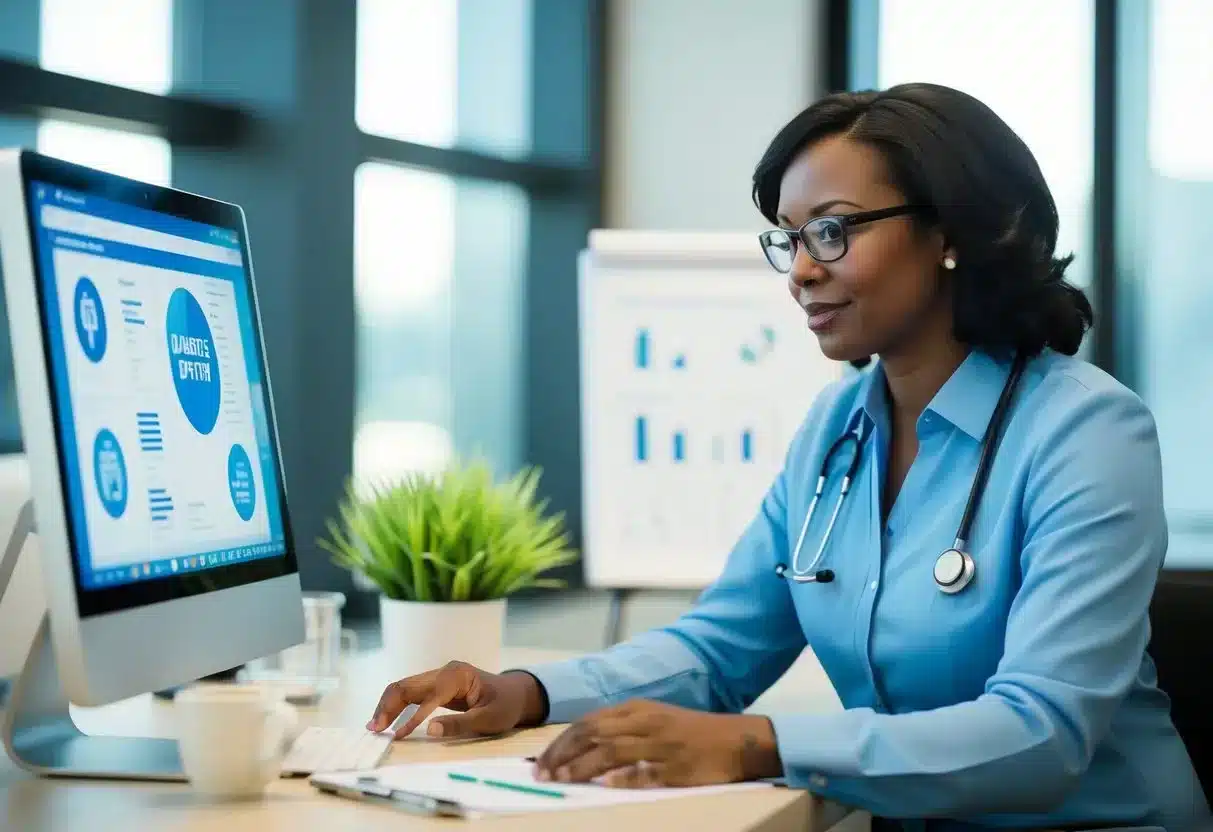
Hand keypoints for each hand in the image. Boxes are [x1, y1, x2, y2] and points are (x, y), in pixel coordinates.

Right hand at [367, 661, 546, 739]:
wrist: (516, 694)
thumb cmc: (506, 706)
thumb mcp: (489, 719)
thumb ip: (460, 724)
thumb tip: (430, 730)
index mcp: (457, 675)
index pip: (427, 697)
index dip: (411, 718)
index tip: (396, 736)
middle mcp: (445, 671)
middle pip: (408, 685)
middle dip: (389, 706)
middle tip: (374, 729)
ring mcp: (440, 676)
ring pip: (406, 687)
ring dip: (389, 705)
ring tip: (374, 726)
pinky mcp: (437, 685)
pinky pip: (413, 693)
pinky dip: (398, 705)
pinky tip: (387, 720)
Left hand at [533, 700, 781, 787]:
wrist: (735, 739)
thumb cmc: (689, 730)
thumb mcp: (652, 719)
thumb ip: (620, 728)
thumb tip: (582, 744)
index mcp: (637, 709)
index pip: (588, 723)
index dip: (561, 743)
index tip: (541, 761)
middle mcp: (645, 723)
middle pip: (594, 735)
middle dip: (563, 755)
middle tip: (542, 774)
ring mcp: (660, 745)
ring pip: (612, 752)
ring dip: (582, 766)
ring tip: (561, 780)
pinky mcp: (676, 767)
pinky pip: (646, 772)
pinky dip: (624, 778)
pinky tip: (606, 784)